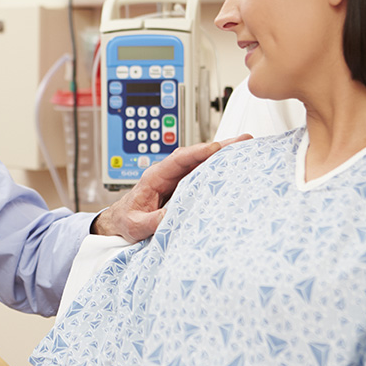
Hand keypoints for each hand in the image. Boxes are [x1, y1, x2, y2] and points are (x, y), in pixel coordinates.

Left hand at [92, 136, 250, 241]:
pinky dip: (218, 168)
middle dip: (218, 147)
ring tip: (245, 148)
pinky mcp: (183, 186)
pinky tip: (235, 166)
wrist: (119, 222)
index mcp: (154, 177)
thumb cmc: (125, 220)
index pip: (178, 160)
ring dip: (222, 155)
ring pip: (201, 162)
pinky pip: (202, 174)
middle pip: (195, 155)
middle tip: (242, 141)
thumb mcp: (135, 224)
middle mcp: (167, 174)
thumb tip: (171, 217)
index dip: (197, 152)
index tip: (214, 148)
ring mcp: (177, 179)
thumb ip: (151, 221)